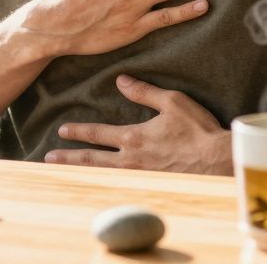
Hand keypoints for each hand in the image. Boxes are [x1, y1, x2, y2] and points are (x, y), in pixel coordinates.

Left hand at [45, 75, 233, 175]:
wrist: (217, 161)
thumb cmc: (197, 130)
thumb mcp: (172, 102)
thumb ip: (144, 92)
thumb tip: (121, 80)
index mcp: (134, 138)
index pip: (98, 133)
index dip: (78, 131)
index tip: (62, 131)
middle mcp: (131, 160)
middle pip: (92, 160)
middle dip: (68, 157)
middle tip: (49, 157)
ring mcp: (140, 176)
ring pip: (102, 175)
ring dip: (81, 172)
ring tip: (63, 173)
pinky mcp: (150, 186)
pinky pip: (120, 186)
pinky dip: (102, 186)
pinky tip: (95, 186)